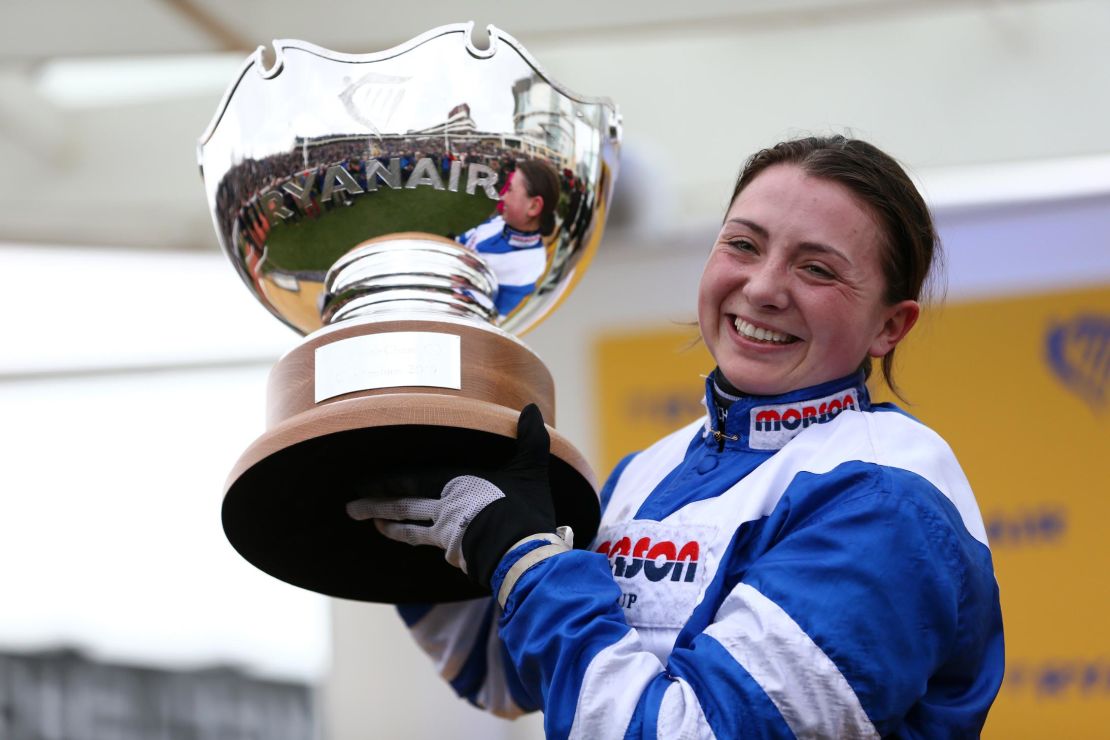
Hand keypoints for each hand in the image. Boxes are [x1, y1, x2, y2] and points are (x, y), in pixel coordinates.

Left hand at [346, 404, 556, 589]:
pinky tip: (409, 544)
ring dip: (386, 526)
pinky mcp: (453, 554)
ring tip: (369, 524)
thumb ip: (529, 439)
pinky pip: (430, 546)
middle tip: (350, 507)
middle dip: (374, 504)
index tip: (365, 481)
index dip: (386, 481)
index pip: (411, 480)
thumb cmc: (523, 508)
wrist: (521, 552)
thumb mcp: (530, 468)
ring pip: (408, 528)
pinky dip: (416, 543)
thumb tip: (532, 409)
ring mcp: (445, 533)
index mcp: (455, 483)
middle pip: (401, 505)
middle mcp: (444, 506)